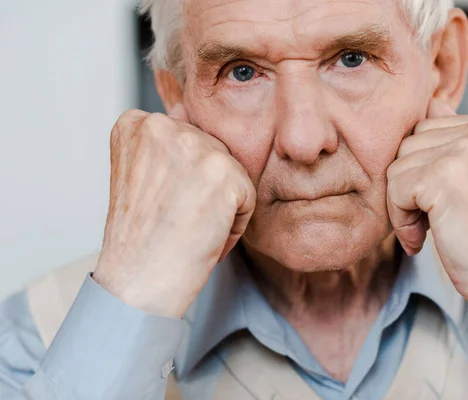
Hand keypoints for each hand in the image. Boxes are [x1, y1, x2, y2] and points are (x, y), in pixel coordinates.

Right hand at [93, 105, 255, 317]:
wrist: (138, 283)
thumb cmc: (140, 240)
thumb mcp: (141, 177)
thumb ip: (166, 146)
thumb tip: (195, 119)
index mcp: (136, 124)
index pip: (186, 139)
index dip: (181, 180)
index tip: (161, 205)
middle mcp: (163, 126)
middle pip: (213, 153)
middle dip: (205, 191)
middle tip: (177, 221)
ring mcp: (195, 147)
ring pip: (232, 174)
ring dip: (221, 206)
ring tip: (189, 228)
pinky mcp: (224, 172)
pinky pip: (248, 197)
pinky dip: (234, 225)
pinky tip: (205, 236)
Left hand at [387, 99, 467, 325]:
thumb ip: (453, 139)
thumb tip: (429, 104)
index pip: (425, 130)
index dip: (423, 171)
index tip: (441, 203)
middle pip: (407, 145)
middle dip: (410, 186)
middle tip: (434, 220)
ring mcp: (465, 149)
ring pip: (396, 166)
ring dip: (403, 205)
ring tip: (432, 230)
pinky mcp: (444, 176)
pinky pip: (394, 188)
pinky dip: (400, 219)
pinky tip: (423, 239)